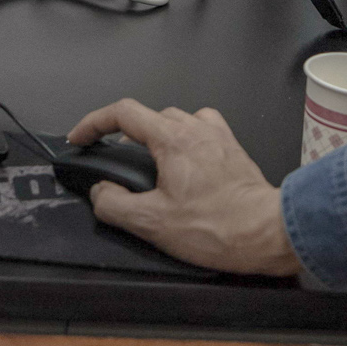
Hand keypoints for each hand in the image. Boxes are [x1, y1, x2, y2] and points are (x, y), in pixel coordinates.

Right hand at [67, 98, 301, 276]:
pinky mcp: (232, 147)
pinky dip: (185, 139)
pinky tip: (185, 162)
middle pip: (148, 116)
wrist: (266, 233)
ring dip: (155, 137)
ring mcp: (217, 135)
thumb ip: (114, 204)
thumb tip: (100, 192)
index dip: (93, 122)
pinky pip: (201, 129)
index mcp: (172, 139)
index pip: (122, 112)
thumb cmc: (217, 228)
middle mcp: (195, 127)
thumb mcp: (152, 223)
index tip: (80, 138)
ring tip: (148, 165)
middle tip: (114, 161)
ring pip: (175, 120)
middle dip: (124, 135)